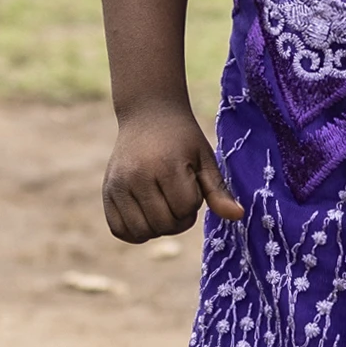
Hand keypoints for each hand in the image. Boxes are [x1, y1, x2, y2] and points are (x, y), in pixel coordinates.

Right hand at [102, 102, 240, 243]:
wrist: (148, 115)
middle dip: (179, 218)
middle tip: (179, 198)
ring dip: (159, 227)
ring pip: (142, 231)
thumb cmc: (182, 139)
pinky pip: (119, 230)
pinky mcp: (107, 192)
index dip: (193, 203)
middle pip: (164, 224)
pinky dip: (136, 232)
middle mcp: (137, 176)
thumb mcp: (204, 159)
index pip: (184, 209)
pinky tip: (146, 216)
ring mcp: (118, 185)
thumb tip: (238, 216)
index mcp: (165, 165)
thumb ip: (218, 190)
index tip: (190, 184)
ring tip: (163, 206)